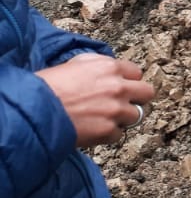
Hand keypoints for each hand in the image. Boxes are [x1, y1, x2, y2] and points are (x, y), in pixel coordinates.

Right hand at [37, 54, 154, 148]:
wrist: (35, 109)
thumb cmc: (48, 86)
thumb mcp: (75, 64)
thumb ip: (98, 65)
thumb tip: (111, 69)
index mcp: (110, 67)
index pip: (137, 72)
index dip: (129, 81)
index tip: (122, 87)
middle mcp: (118, 87)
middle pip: (147, 93)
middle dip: (136, 98)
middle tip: (122, 103)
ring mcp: (116, 110)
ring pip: (136, 115)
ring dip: (123, 118)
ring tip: (104, 118)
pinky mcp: (109, 130)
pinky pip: (119, 134)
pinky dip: (109, 134)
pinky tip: (93, 129)